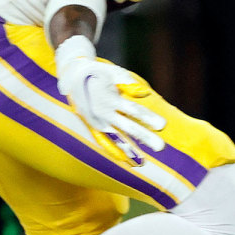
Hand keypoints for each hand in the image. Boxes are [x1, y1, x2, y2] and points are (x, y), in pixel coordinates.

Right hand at [54, 35, 166, 155]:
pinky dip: (113, 150)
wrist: (72, 76)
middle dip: (145, 137)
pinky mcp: (91, 126)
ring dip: (130, 149)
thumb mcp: (113, 72)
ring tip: (142, 161)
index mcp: (110, 98)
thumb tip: (144, 93)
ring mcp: (97, 121)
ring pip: (117, 137)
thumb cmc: (98, 73)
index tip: (162, 125)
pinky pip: (103, 141)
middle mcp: (104, 112)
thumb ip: (128, 83)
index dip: (148, 117)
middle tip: (161, 147)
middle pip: (128, 127)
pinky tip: (124, 160)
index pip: (133, 110)